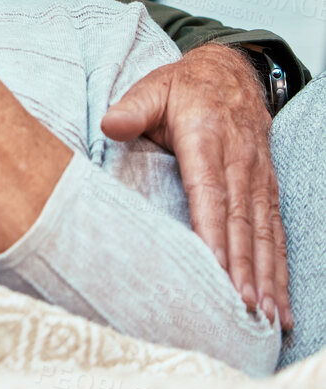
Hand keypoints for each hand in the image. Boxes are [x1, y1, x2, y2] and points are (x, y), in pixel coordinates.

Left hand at [102, 44, 288, 328]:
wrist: (230, 72)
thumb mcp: (152, 87)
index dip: (214, 233)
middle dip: (244, 269)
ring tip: (266, 316)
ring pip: (264, 234)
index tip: (215, 270)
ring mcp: (258, 179)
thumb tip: (111, 125)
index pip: (211, 194)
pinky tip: (278, 303)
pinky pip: (275, 233)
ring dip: (267, 277)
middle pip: (242, 223)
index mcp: (208, 141)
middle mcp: (240, 164)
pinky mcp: (267, 190)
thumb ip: (132, 108)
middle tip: (244, 309)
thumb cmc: (182, 87)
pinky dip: (278, 269)